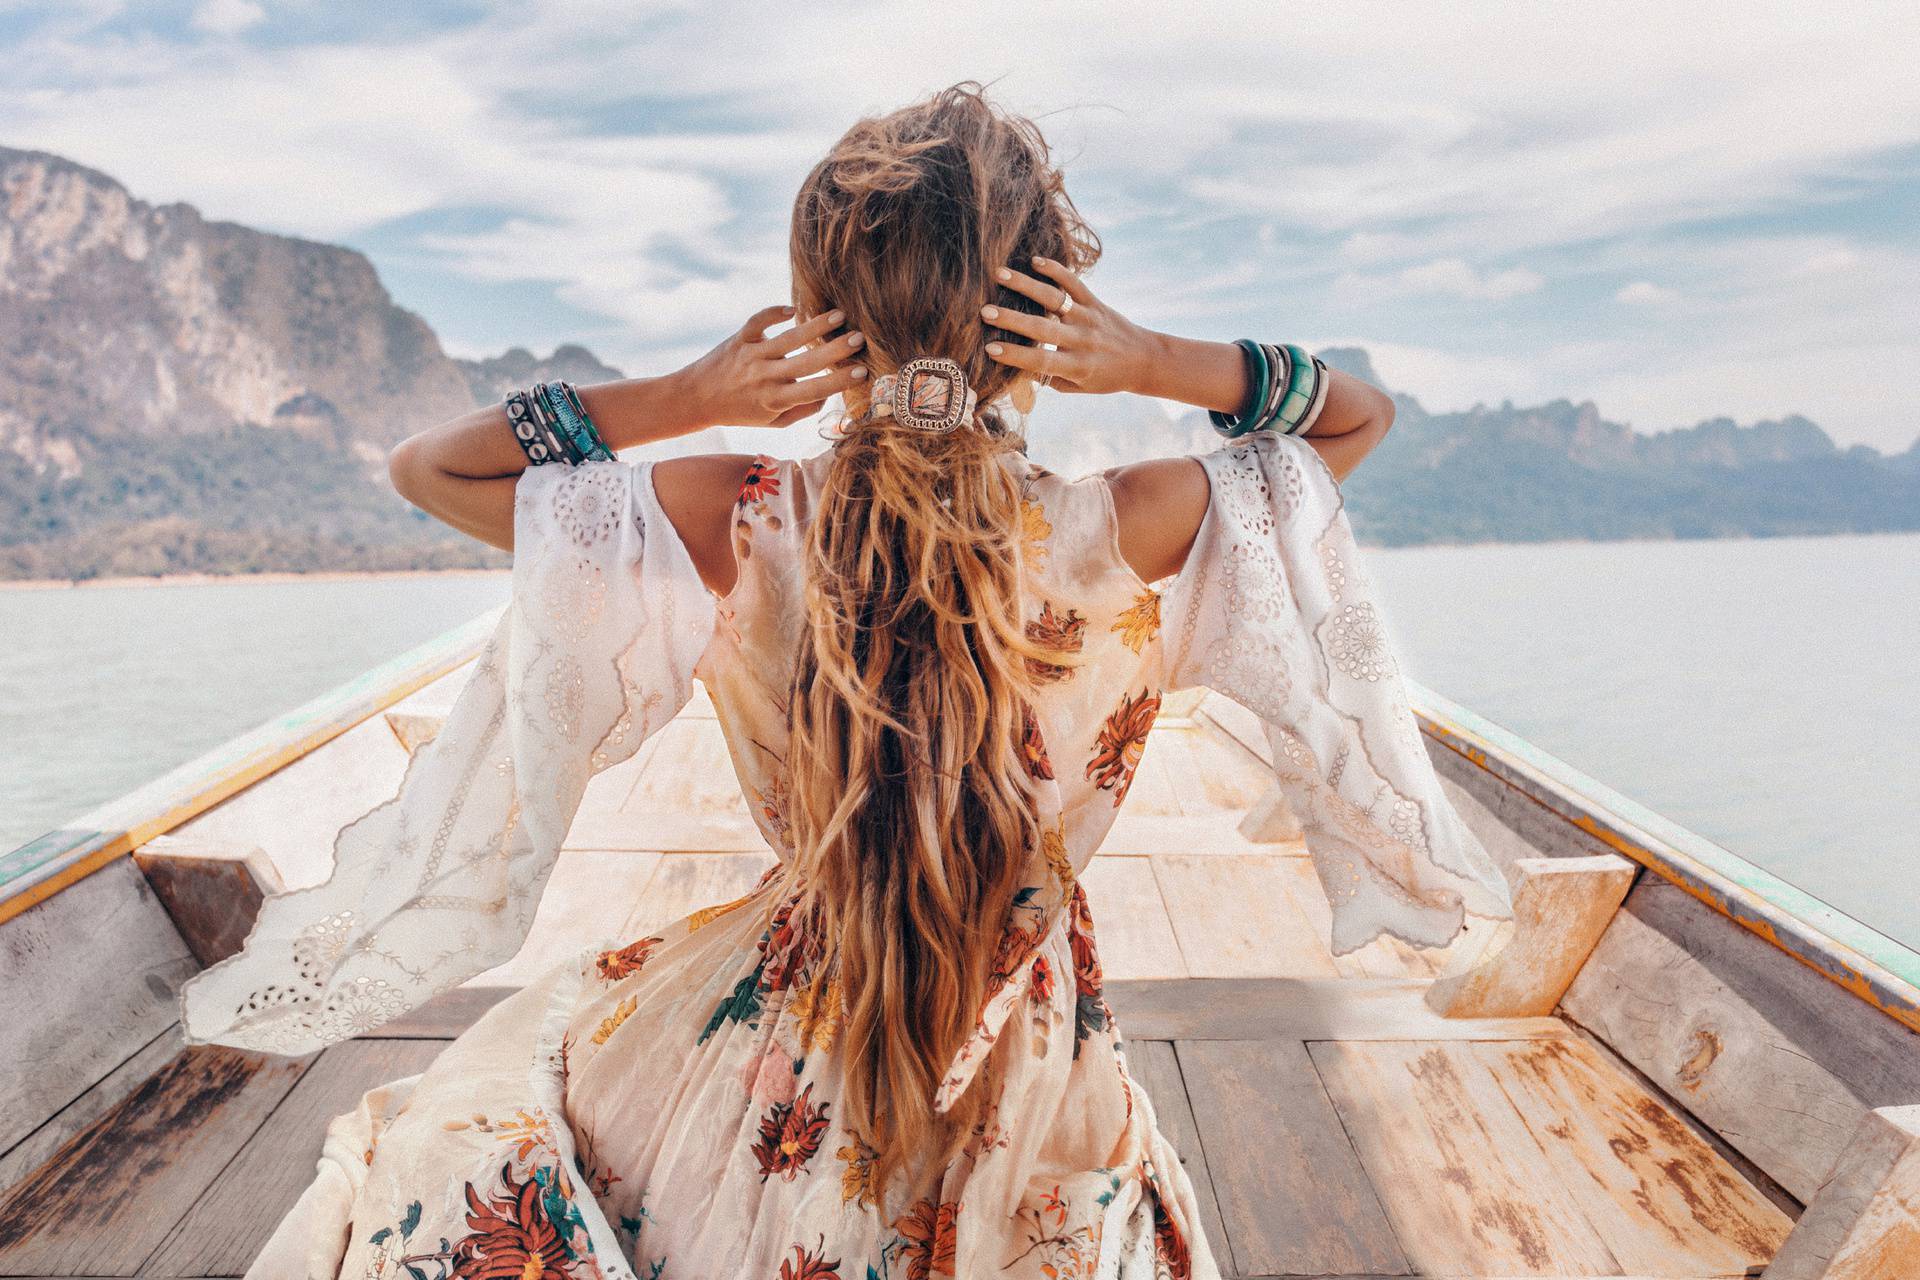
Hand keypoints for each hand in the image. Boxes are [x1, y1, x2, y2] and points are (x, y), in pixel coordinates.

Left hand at [677, 305, 867, 427]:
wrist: (696, 398)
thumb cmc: (739, 411)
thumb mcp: (771, 421)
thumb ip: (801, 411)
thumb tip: (828, 396)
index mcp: (775, 400)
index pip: (814, 390)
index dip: (839, 381)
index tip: (862, 372)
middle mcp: (765, 376)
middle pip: (807, 361)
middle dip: (835, 350)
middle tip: (860, 338)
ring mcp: (753, 355)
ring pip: (789, 338)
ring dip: (815, 326)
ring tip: (839, 315)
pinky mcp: (740, 338)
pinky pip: (760, 321)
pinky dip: (775, 312)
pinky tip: (793, 309)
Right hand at [979, 257, 1152, 395]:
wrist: (1144, 359)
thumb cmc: (1105, 378)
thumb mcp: (1078, 388)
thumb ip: (1050, 380)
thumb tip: (1016, 371)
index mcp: (1077, 366)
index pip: (1040, 361)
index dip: (1014, 355)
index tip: (989, 347)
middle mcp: (1082, 340)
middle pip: (1042, 328)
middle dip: (1012, 319)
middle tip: (985, 311)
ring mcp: (1088, 317)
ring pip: (1054, 299)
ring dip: (1026, 285)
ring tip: (999, 274)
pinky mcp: (1095, 301)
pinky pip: (1074, 283)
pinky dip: (1056, 270)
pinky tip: (1035, 260)